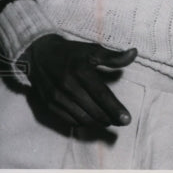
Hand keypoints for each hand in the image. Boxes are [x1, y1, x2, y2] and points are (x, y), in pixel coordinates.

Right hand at [20, 34, 136, 127]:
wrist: (39, 54)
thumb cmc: (71, 52)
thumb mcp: (92, 50)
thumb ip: (113, 57)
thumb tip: (134, 54)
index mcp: (80, 71)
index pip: (101, 95)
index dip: (115, 108)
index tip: (127, 119)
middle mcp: (67, 85)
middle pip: (93, 110)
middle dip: (110, 118)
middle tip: (122, 121)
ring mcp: (57, 96)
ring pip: (82, 118)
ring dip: (98, 122)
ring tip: (109, 120)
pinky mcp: (49, 104)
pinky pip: (69, 120)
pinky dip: (83, 122)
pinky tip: (92, 119)